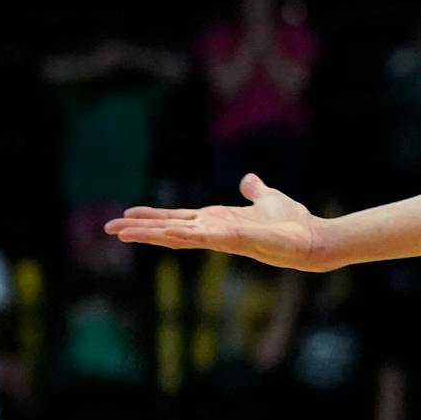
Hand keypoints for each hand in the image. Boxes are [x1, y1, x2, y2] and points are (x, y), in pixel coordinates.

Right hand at [106, 174, 326, 270]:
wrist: (312, 238)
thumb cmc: (292, 223)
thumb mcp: (268, 198)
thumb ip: (254, 191)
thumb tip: (248, 179)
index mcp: (217, 221)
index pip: (177, 218)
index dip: (152, 217)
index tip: (127, 216)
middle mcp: (214, 230)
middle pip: (168, 228)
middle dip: (139, 229)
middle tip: (109, 228)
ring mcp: (220, 237)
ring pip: (176, 235)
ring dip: (149, 234)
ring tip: (120, 233)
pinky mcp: (231, 240)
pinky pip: (199, 237)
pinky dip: (178, 234)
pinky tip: (157, 232)